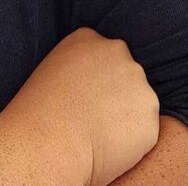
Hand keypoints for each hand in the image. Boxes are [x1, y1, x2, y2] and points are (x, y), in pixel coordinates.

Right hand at [2, 27, 160, 185]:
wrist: (47, 143)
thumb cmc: (37, 114)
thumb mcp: (48, 71)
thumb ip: (76, 66)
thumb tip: (91, 81)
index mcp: (88, 39)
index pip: (103, 54)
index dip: (96, 79)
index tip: (84, 96)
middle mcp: (117, 53)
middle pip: (126, 74)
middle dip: (116, 94)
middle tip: (93, 118)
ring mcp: (138, 83)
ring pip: (139, 102)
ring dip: (126, 117)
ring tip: (98, 135)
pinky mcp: (150, 116)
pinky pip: (145, 130)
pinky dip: (133, 141)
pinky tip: (110, 148)